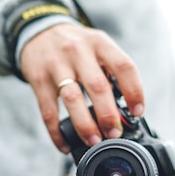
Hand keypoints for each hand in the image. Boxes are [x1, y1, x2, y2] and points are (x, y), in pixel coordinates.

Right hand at [19, 23, 144, 152]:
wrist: (39, 31)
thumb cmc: (76, 45)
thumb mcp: (97, 46)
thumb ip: (111, 71)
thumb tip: (125, 110)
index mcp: (99, 43)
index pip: (123, 66)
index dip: (134, 91)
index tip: (137, 112)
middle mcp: (78, 51)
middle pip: (97, 86)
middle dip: (108, 115)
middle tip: (114, 133)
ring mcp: (56, 64)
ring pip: (72, 98)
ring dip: (85, 124)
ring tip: (94, 140)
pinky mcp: (38, 79)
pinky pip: (48, 110)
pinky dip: (56, 132)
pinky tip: (65, 144)